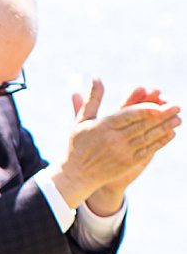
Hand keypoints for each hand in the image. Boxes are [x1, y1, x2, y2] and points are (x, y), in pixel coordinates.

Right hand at [52, 81, 176, 214]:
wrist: (77, 176)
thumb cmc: (78, 145)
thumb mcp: (82, 120)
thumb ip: (92, 99)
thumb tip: (96, 77)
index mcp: (103, 127)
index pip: (128, 116)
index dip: (145, 110)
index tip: (159, 104)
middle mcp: (114, 140)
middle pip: (142, 125)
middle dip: (162, 116)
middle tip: (178, 106)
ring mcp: (122, 153)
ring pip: (147, 137)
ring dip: (165, 128)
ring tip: (178, 118)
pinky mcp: (127, 163)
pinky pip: (147, 150)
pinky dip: (160, 142)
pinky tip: (170, 134)